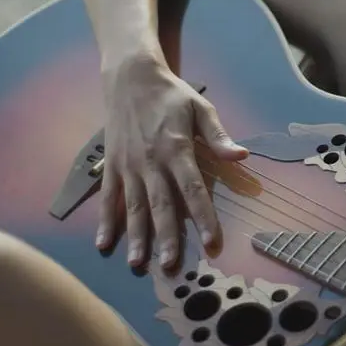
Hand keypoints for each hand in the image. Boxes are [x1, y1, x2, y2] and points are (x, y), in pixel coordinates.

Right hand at [95, 56, 247, 267]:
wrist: (130, 78)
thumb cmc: (171, 95)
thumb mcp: (201, 108)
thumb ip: (218, 136)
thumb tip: (241, 156)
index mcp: (177, 149)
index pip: (194, 189)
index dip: (203, 218)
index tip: (211, 243)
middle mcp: (151, 162)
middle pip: (161, 205)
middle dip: (166, 238)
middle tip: (170, 267)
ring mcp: (128, 165)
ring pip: (133, 207)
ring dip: (136, 237)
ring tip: (138, 264)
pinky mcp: (111, 166)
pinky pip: (108, 198)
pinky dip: (105, 221)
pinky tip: (104, 244)